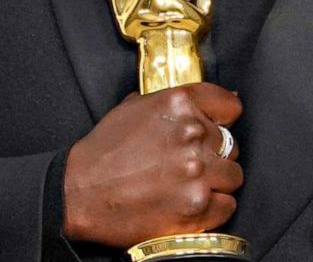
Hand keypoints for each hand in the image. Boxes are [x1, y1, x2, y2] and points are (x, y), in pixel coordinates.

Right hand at [62, 83, 243, 246]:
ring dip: (216, 182)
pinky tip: (190, 204)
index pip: (230, 106)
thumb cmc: (102, 152)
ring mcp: (197, 171)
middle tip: (189, 165)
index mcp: (179, 103)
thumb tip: (204, 104)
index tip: (218, 128)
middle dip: (214, 155)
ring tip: (189, 186)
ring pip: (233, 176)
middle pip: (231, 145)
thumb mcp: (133, 108)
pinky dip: (213, 209)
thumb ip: (171, 103)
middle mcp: (192, 133)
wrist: (79, 193)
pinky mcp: (196, 207)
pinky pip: (227, 206)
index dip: (223, 120)